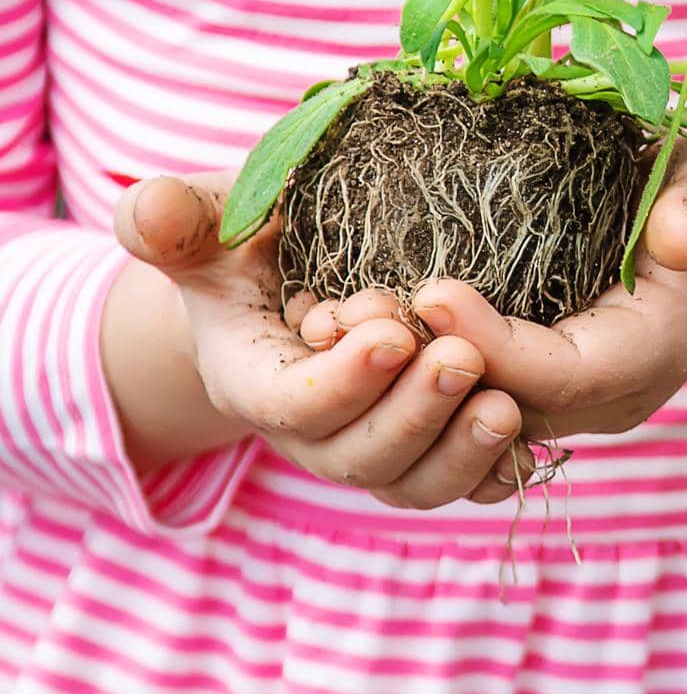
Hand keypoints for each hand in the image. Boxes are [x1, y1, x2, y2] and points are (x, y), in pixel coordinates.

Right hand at [112, 169, 535, 507]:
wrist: (288, 273)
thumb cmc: (248, 237)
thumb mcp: (211, 218)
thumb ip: (173, 218)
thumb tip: (149, 211)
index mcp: (253, 377)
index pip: (291, 404)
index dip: (340, 380)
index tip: (390, 330)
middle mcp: (311, 429)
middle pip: (357, 457)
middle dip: (411, 415)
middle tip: (463, 358)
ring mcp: (368, 443)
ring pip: (411, 482)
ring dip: (459, 451)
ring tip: (506, 403)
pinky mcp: (423, 444)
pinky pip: (458, 482)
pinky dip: (492, 470)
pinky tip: (530, 436)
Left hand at [297, 138, 686, 450]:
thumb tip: (677, 235)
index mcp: (650, 351)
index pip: (565, 374)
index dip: (496, 343)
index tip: (432, 292)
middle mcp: (602, 394)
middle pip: (502, 405)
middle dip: (425, 369)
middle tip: (347, 313)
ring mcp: (563, 395)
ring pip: (470, 408)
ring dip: (400, 373)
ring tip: (330, 317)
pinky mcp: (528, 377)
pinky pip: (462, 387)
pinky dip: (407, 362)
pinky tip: (344, 316)